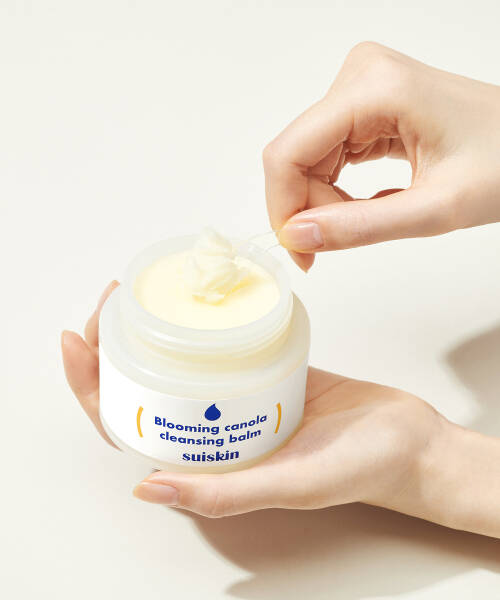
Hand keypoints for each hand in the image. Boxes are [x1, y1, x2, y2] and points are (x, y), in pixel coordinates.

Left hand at [62, 283, 499, 537]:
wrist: (407, 440)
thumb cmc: (359, 468)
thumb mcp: (292, 484)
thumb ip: (225, 493)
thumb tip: (148, 488)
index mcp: (208, 461)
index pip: (128, 426)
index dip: (92, 387)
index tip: (78, 341)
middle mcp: (213, 429)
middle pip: (142, 387)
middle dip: (111, 346)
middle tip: (106, 301)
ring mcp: (236, 398)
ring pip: (176, 363)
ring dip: (149, 330)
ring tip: (138, 294)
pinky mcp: (262, 373)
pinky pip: (218, 347)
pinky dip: (196, 325)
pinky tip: (190, 301)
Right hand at [264, 42, 499, 270]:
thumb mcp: (435, 209)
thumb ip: (362, 227)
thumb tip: (296, 235)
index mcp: (376, 89)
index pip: (289, 152)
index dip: (283, 208)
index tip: (301, 250)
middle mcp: (360, 76)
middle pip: (295, 156)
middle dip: (306, 207)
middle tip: (336, 245)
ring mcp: (361, 87)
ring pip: (306, 158)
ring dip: (320, 201)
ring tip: (362, 221)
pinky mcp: (364, 103)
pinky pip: (326, 153)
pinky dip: (333, 189)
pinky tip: (363, 203)